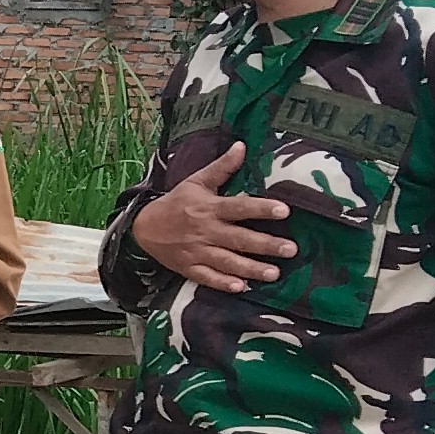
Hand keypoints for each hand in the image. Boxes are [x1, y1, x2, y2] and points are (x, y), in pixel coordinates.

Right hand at [130, 142, 295, 293]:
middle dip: (266, 245)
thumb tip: (242, 146)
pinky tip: (241, 287)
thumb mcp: (197, 181)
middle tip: (291, 249)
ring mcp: (197, 252)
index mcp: (209, 208)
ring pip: (228, 262)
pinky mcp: (189, 268)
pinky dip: (223, 283)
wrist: (144, 227)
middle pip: (239, 239)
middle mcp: (205, 231)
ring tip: (275, 273)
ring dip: (251, 268)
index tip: (284, 211)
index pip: (239, 207)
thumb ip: (222, 167)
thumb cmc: (176, 202)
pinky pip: (207, 278)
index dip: (261, 209)